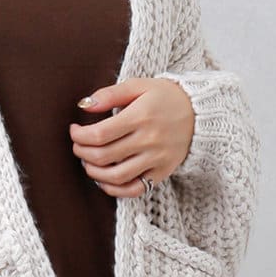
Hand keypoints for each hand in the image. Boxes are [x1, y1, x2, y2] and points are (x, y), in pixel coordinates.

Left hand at [69, 77, 194, 196]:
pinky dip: (114, 190)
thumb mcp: (139, 86)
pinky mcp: (162, 173)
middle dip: (82, 153)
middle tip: (78, 146)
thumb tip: (83, 105)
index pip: (100, 134)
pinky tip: (104, 180)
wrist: (200, 113)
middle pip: (104, 156)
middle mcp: (149, 140)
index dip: (80, 136)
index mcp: (141, 116)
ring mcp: (156, 159)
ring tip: (88, 163)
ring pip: (116, 176)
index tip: (75, 131)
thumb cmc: (165, 97)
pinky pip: (134, 189)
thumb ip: (110, 94)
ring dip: (94, 173)